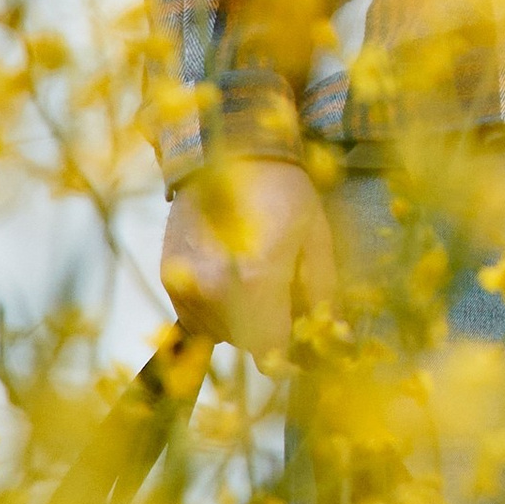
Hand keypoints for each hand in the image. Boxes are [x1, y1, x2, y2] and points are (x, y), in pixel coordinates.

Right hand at [160, 158, 336, 366]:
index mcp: (255, 280)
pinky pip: (197, 315)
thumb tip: (335, 340)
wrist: (226, 147)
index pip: (271, 356)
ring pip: (221, 332)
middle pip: (248, 343)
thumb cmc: (284, 190)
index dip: (291, 355)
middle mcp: (213, 289)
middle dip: (271, 327)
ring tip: (255, 272)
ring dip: (243, 318)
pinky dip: (217, 306)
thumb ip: (323, 296)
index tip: (302, 340)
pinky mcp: (169, 278)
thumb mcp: (317, 239)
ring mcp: (186, 285)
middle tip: (284, 289)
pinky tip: (230, 271)